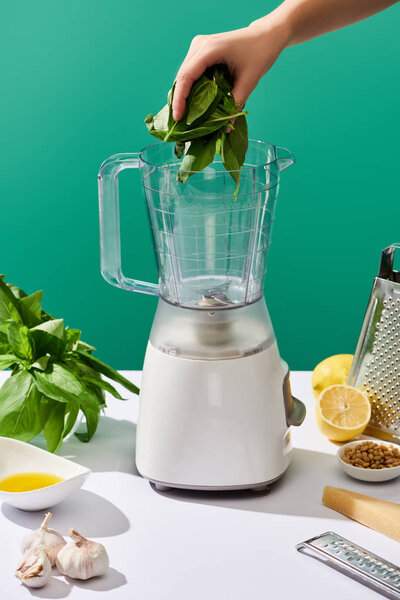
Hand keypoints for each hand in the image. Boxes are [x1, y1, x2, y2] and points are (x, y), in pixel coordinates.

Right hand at [172, 19, 288, 121]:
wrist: (265, 36)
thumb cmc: (259, 54)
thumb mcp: (249, 81)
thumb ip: (236, 104)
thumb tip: (226, 127)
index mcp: (210, 49)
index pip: (186, 76)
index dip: (179, 99)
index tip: (178, 118)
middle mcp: (200, 45)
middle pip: (182, 76)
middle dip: (179, 99)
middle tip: (180, 122)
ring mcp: (199, 46)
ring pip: (184, 75)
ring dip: (184, 95)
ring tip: (185, 114)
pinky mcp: (200, 50)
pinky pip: (190, 72)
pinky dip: (190, 88)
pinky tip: (192, 103)